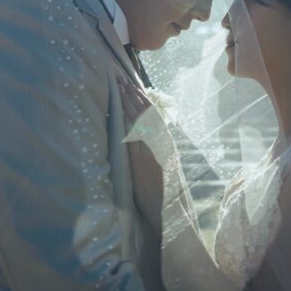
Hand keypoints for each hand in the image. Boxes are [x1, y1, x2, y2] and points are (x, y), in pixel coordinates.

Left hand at [118, 77, 163, 228]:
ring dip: (129, 103)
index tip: (131, 85)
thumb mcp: (164, 166)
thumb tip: (142, 137)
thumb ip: (154, 150)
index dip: (141, 99)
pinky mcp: (142, 162)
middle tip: (120, 78)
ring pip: (140, 121)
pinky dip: (127, 123)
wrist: (171, 212)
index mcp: (165, 143)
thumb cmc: (166, 193)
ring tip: (119, 87)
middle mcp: (160, 144)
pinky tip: (120, 112)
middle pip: (146, 113)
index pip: (152, 114)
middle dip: (133, 95)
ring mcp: (151, 152)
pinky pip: (134, 138)